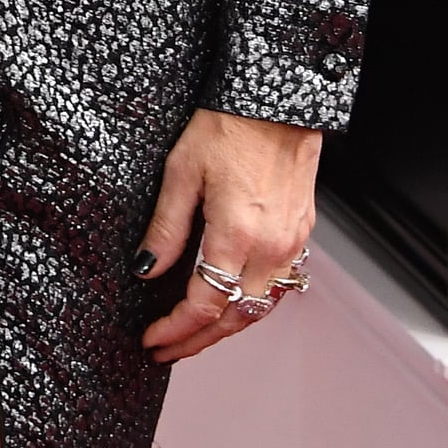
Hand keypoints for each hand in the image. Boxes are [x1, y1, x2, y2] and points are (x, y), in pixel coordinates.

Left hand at [138, 107, 320, 362]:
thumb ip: (166, 228)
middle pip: (235, 317)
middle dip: (199, 341)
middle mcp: (271, 248)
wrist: (279, 98)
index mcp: (237, 235)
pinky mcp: (302, 232)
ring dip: (227, 327)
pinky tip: (233, 301)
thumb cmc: (230, 123)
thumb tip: (145, 270)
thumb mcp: (182, 170)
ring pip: (260, 307)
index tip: (153, 340)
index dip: (176, 330)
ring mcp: (291, 243)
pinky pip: (279, 285)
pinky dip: (252, 303)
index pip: (204, 305)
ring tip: (195, 335)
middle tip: (167, 350)